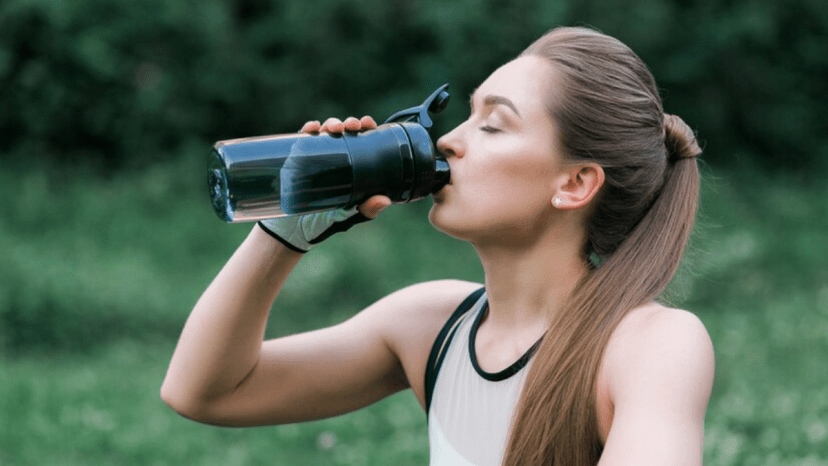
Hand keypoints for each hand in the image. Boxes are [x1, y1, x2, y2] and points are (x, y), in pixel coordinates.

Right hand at [259, 115, 388, 252]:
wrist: (291, 232)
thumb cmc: (324, 224)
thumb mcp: (347, 217)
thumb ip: (365, 210)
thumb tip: (385, 200)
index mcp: (352, 168)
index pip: (362, 142)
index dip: (367, 128)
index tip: (368, 123)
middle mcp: (335, 159)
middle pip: (345, 133)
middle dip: (349, 123)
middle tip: (351, 125)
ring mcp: (315, 157)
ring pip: (325, 132)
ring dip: (330, 124)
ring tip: (332, 128)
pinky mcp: (296, 160)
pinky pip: (302, 140)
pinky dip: (308, 130)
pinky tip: (312, 128)